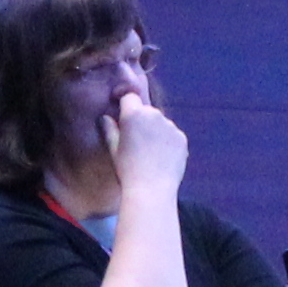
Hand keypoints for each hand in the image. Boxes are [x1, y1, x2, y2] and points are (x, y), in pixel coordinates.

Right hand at [104, 83, 189, 204]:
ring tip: (149, 154)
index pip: (129, 97)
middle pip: (146, 110)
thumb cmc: (127, 170)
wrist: (152, 189)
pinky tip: (161, 159)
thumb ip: (109, 129)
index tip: (123, 118)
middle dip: (141, 120)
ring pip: (160, 123)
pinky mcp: (181, 137)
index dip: (125, 106)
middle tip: (136, 142)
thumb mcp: (113, 149)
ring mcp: (170, 125)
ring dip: (155, 131)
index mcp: (134, 114)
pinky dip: (167, 143)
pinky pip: (172, 135)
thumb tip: (105, 118)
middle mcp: (154, 114)